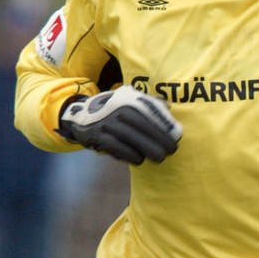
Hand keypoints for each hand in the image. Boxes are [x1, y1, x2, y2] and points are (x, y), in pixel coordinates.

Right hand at [58, 86, 182, 164]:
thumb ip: (148, 103)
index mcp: (127, 98)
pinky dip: (129, 154)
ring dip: (147, 149)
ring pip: (131, 137)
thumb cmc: (113, 111)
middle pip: (143, 125)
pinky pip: (116, 147)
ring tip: (159, 158)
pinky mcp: (97, 135)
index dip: (165, 123)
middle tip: (171, 151)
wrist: (80, 116)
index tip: (177, 135)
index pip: (150, 109)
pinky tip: (139, 160)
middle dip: (160, 139)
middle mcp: (117, 108)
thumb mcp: (128, 100)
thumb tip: (169, 107)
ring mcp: (106, 121)